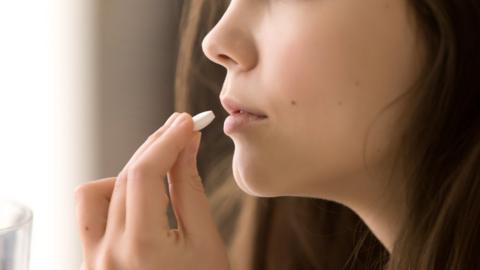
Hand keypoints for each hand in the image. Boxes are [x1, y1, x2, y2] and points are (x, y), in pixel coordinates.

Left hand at [74, 112, 229, 269]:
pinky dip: (112, 195)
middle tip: (181, 130)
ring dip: (129, 172)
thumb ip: (190, 188)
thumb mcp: (206, 241)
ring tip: (160, 169)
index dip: (167, 140)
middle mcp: (107, 254)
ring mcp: (94, 260)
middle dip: (155, 147)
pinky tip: (138, 196)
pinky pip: (91, 215)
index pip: (144, 174)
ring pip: (98, 192)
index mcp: (142, 249)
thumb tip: (186, 144)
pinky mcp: (90, 262)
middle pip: (124, 176)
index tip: (186, 122)